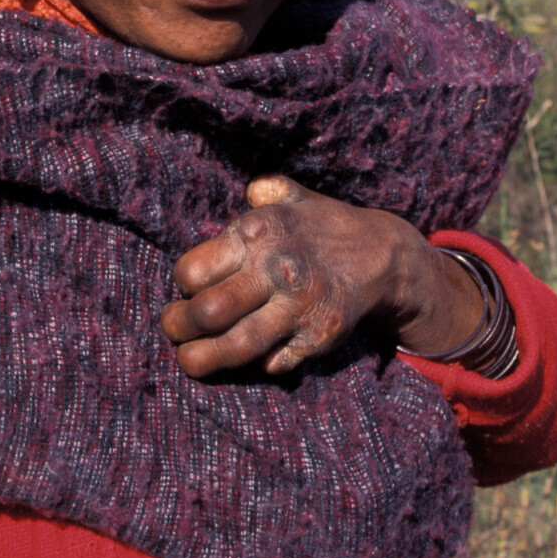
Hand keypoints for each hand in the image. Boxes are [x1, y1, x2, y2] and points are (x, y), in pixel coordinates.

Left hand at [160, 176, 485, 377]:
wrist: (383, 254)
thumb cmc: (323, 226)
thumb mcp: (293, 198)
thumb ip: (264, 191)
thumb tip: (248, 192)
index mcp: (257, 233)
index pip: (193, 270)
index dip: (184, 284)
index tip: (187, 290)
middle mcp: (276, 270)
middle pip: (207, 312)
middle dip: (178, 326)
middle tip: (173, 329)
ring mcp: (299, 307)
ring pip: (236, 345)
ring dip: (203, 359)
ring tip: (187, 361)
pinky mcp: (319, 336)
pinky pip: (276, 362)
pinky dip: (257, 366)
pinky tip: (247, 360)